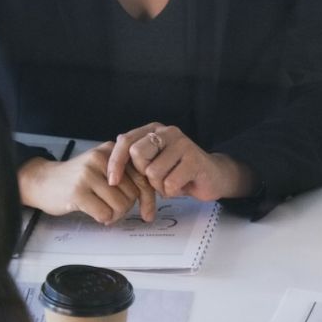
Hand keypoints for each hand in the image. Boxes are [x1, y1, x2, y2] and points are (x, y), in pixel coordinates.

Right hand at [18, 141, 155, 224]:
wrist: (43, 181)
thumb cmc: (78, 179)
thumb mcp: (103, 169)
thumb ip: (125, 176)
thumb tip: (153, 195)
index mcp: (112, 151)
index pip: (142, 176)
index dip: (148, 197)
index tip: (148, 213)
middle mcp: (102, 159)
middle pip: (133, 193)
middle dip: (126, 208)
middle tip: (112, 210)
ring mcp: (88, 174)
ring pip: (121, 205)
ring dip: (114, 215)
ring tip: (103, 211)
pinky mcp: (78, 191)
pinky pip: (105, 213)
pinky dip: (103, 218)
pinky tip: (94, 213)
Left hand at [107, 123, 258, 206]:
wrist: (213, 177)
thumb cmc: (178, 172)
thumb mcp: (153, 164)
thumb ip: (134, 161)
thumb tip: (109, 161)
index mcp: (154, 130)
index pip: (126, 141)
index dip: (116, 162)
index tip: (113, 181)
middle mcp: (168, 132)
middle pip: (138, 155)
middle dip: (143, 175)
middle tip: (156, 180)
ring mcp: (183, 143)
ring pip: (153, 173)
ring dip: (160, 186)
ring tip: (172, 182)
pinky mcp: (195, 159)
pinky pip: (170, 183)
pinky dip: (173, 191)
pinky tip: (182, 185)